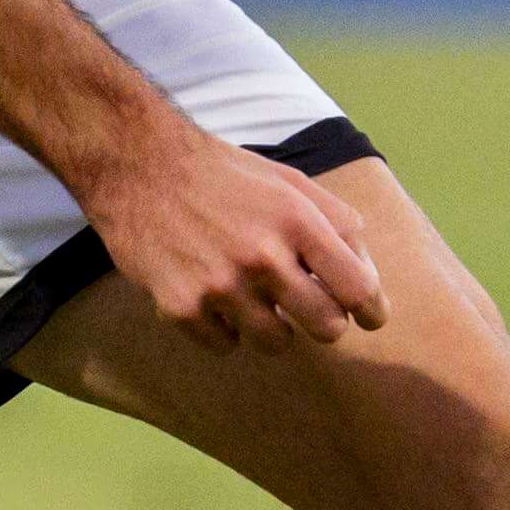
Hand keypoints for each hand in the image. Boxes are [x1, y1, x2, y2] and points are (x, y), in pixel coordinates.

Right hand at [81, 129, 387, 351]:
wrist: (137, 164)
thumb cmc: (221, 173)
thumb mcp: (287, 181)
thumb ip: (335, 220)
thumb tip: (368, 272)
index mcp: (296, 219)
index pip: (357, 287)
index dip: (372, 310)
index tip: (370, 318)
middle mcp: (261, 254)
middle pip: (325, 327)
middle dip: (325, 323)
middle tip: (310, 309)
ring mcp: (219, 285)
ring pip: (276, 343)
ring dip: (273, 327)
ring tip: (254, 297)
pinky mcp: (180, 307)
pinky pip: (225, 345)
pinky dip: (225, 329)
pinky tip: (212, 296)